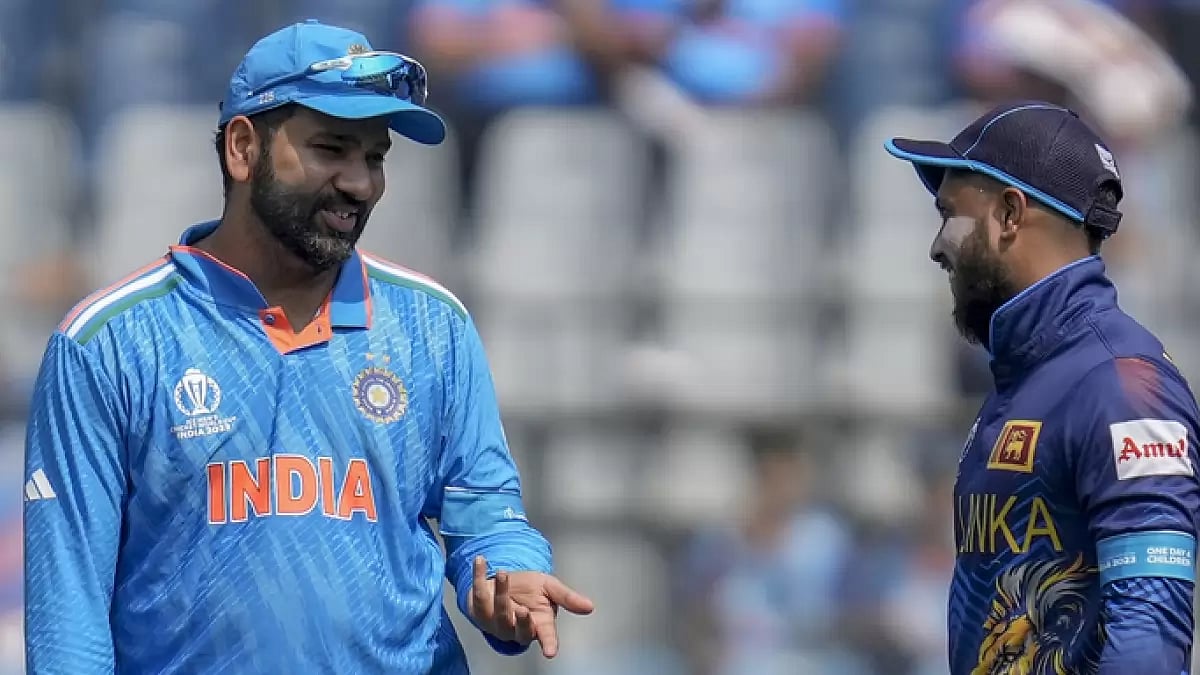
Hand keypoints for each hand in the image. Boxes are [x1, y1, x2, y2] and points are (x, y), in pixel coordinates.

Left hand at [467, 555, 594, 657]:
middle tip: (523, 610)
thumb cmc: (529, 589)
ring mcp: (495, 621)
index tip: (551, 652)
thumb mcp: (550, 588)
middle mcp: (516, 627)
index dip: (549, 644)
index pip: (546, 637)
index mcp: (538, 624)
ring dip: (501, 592)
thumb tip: (590, 607)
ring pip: (497, 612)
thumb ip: (567, 598)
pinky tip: (481, 561)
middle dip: (520, 621)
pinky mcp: (478, 609)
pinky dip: (478, 576)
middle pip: (519, 630)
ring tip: (504, 573)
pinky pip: (477, 594)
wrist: (504, 580)